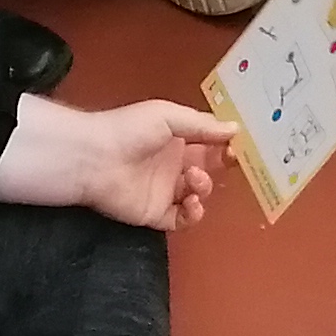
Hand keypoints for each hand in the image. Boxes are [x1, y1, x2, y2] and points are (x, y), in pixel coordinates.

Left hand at [73, 99, 238, 229]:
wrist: (95, 158)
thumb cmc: (128, 130)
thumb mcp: (168, 116)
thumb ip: (203, 125)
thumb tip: (235, 128)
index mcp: (176, 140)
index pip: (208, 145)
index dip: (225, 147)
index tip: (240, 146)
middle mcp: (172, 165)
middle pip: (207, 171)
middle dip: (219, 169)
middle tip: (226, 164)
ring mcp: (164, 191)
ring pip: (198, 195)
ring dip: (204, 188)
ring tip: (192, 180)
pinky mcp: (155, 213)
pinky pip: (182, 219)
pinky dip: (193, 214)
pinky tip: (191, 202)